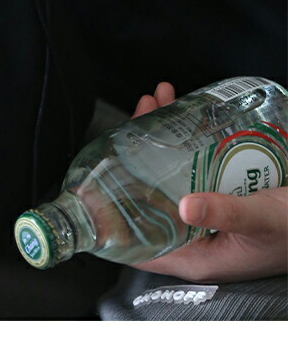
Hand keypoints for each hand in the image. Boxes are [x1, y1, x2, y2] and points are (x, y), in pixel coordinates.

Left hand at [130, 81, 287, 280]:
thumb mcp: (261, 220)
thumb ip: (226, 213)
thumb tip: (184, 205)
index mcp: (195, 256)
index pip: (138, 245)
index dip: (113, 219)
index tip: (97, 184)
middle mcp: (194, 235)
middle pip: (150, 196)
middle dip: (137, 156)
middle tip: (136, 116)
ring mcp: (206, 213)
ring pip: (169, 173)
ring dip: (160, 136)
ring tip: (156, 101)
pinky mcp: (220, 192)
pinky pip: (193, 164)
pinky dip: (185, 136)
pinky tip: (182, 109)